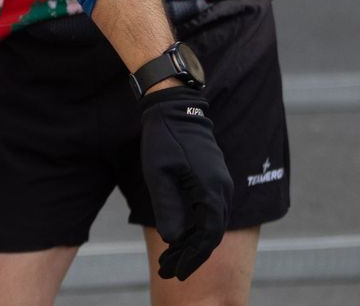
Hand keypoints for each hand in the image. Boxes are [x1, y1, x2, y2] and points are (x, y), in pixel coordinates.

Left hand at [138, 88, 231, 279]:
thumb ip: (167, 206)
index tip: (176, 272)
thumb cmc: (164, 139)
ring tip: (170, 259)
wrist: (175, 109)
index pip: (207, 235)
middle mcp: (222, 191)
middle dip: (190, 255)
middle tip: (169, 271)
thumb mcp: (158, 173)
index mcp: (211, 190)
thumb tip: (172, 238)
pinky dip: (195, 228)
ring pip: (211, 224)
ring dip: (192, 243)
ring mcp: (221, 185)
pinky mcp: (215, 181)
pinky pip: (209, 212)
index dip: (192, 257)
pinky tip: (179, 236)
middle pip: (210, 234)